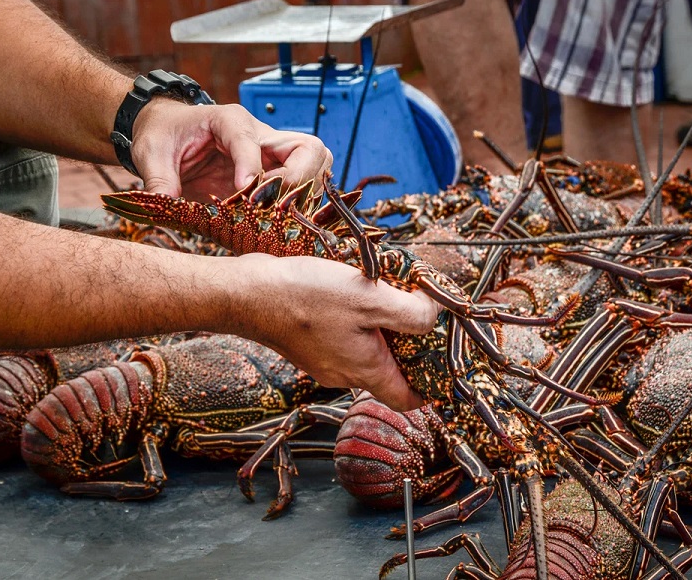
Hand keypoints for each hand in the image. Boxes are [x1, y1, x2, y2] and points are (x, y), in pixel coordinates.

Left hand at [130, 99, 332, 201]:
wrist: (167, 133)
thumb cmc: (163, 136)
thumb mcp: (151, 153)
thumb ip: (159, 178)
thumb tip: (164, 204)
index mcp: (230, 120)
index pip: (253, 141)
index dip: (252, 168)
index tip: (242, 191)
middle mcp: (260, 135)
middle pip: (308, 149)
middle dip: (299, 179)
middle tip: (272, 203)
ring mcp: (271, 156)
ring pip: (316, 166)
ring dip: (304, 194)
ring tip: (277, 214)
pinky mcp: (273, 174)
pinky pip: (305, 186)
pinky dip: (299, 205)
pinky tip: (277, 221)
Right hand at [222, 254, 440, 410]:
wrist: (248, 294)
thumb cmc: (307, 298)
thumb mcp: (372, 300)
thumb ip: (412, 313)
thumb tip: (432, 315)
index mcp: (366, 371)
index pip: (408, 400)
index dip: (430, 388)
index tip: (443, 367)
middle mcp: (344, 373)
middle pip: (388, 371)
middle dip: (407, 346)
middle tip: (418, 312)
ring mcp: (323, 359)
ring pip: (365, 351)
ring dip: (379, 327)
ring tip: (384, 293)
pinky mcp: (307, 341)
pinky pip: (342, 337)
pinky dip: (355, 319)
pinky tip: (351, 290)